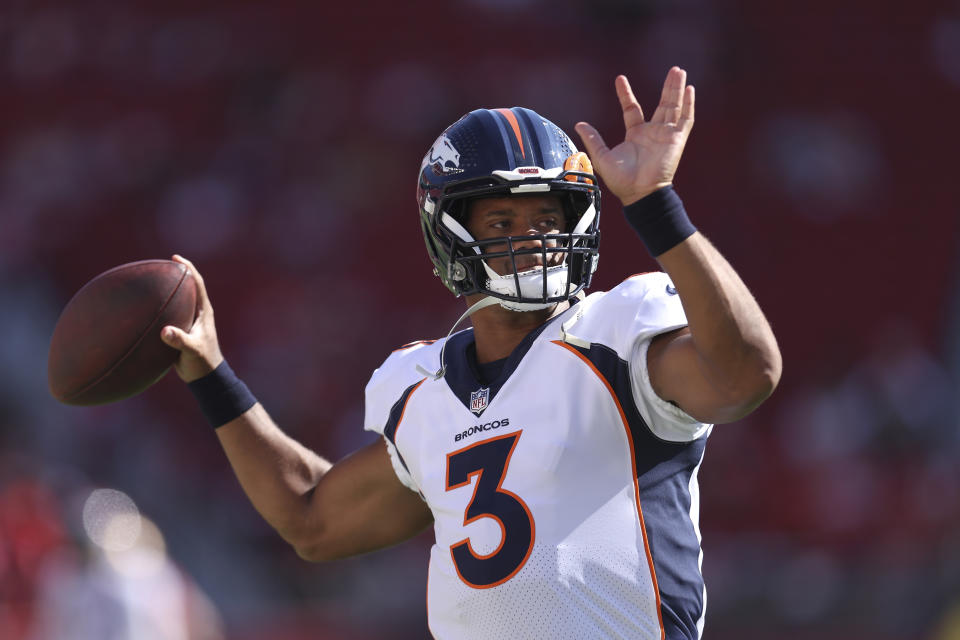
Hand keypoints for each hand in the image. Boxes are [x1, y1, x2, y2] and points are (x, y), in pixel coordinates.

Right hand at [160, 255, 224, 381]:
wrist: (205, 376)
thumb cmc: (202, 362)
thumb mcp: (191, 350)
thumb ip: (179, 340)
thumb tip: (165, 331)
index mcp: (203, 312)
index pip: (197, 284)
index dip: (188, 268)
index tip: (176, 257)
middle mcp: (197, 313)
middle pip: (187, 287)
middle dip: (176, 274)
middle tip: (160, 265)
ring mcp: (189, 321)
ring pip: (178, 300)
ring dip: (167, 291)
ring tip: (149, 282)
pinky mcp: (181, 330)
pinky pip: (169, 314)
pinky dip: (159, 307)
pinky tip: (144, 308)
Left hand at [575, 67, 694, 205]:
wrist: (639, 192)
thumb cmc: (621, 180)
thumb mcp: (602, 157)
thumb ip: (593, 140)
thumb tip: (579, 125)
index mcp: (635, 135)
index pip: (632, 108)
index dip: (626, 94)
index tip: (620, 79)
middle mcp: (652, 132)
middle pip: (662, 103)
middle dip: (667, 86)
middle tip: (672, 70)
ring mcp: (666, 135)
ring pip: (674, 107)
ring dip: (677, 89)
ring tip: (679, 71)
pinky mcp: (677, 140)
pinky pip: (685, 119)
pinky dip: (688, 105)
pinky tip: (689, 90)